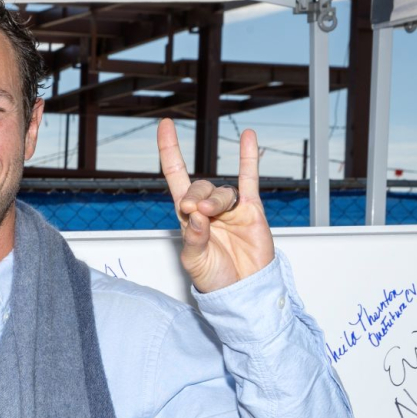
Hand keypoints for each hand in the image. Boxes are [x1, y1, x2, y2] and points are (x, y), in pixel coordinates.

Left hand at [157, 120, 274, 293]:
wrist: (243, 290)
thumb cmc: (215, 278)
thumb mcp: (195, 262)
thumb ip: (194, 238)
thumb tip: (197, 214)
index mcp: (188, 218)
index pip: (176, 177)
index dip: (170, 152)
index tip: (165, 127)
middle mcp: (207, 209)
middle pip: (199, 186)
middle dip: (196, 196)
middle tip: (196, 211)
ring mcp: (230, 208)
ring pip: (221, 190)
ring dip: (216, 199)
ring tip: (213, 215)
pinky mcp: (251, 210)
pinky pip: (249, 179)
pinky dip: (248, 158)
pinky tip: (247, 138)